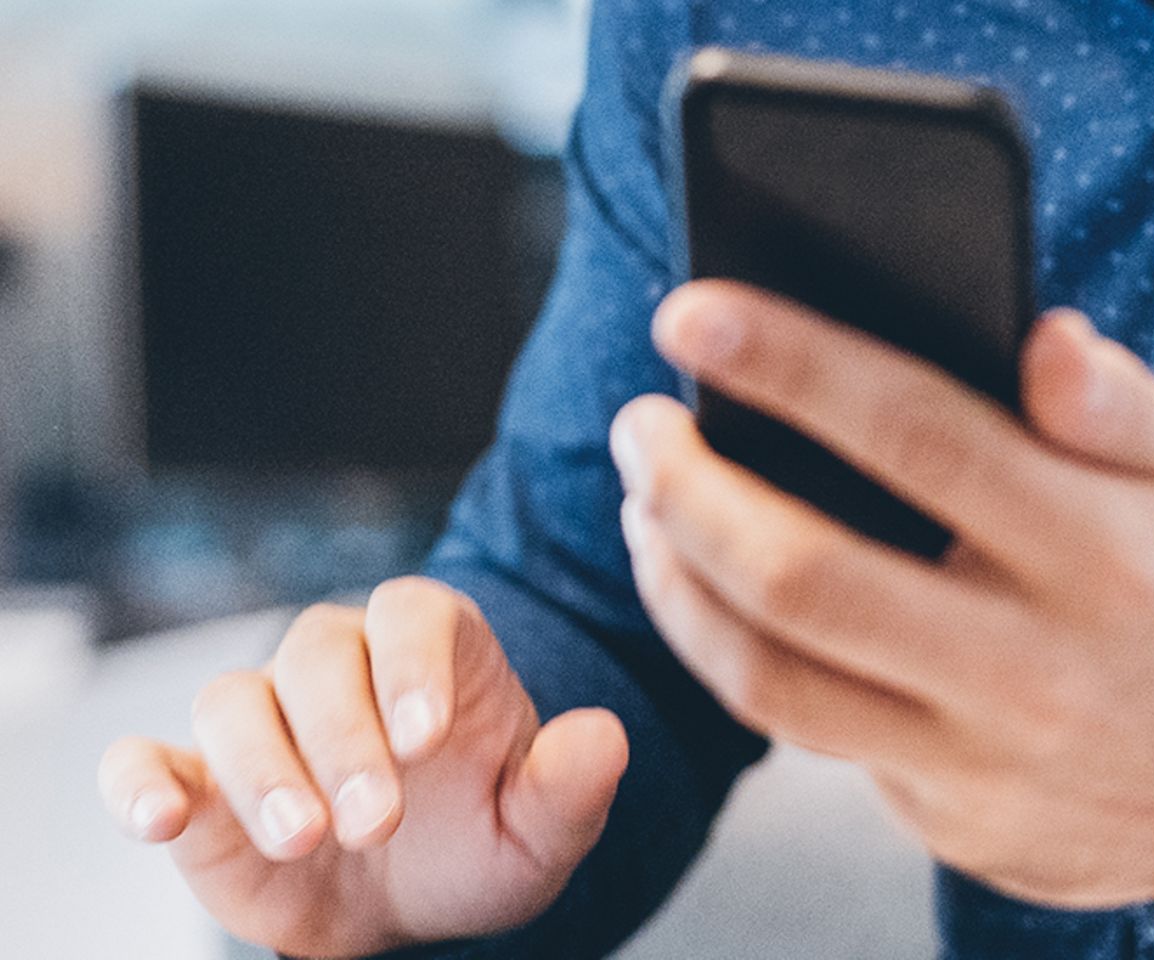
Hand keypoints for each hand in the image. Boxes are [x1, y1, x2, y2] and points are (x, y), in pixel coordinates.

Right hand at [98, 577, 627, 958]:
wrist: (408, 902)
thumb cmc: (477, 842)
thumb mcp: (539, 831)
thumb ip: (570, 786)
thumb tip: (604, 738)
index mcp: (430, 650)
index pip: (412, 613)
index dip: (413, 662)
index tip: (428, 736)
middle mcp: (341, 665)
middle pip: (317, 654)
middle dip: (343, 736)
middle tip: (375, 822)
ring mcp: (264, 717)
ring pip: (232, 698)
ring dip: (259, 766)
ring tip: (302, 836)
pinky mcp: (196, 778)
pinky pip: (145, 757)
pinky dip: (139, 779)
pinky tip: (160, 815)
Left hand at [610, 281, 1153, 908]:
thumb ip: (1122, 406)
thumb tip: (1039, 337)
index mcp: (1100, 549)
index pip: (919, 435)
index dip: (793, 366)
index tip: (693, 313)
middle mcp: (1030, 663)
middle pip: (807, 576)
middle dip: (690, 490)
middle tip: (639, 429)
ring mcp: (979, 758)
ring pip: (772, 680)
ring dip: (676, 586)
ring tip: (644, 510)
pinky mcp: (943, 818)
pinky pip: (807, 735)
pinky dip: (733, 656)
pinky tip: (706, 593)